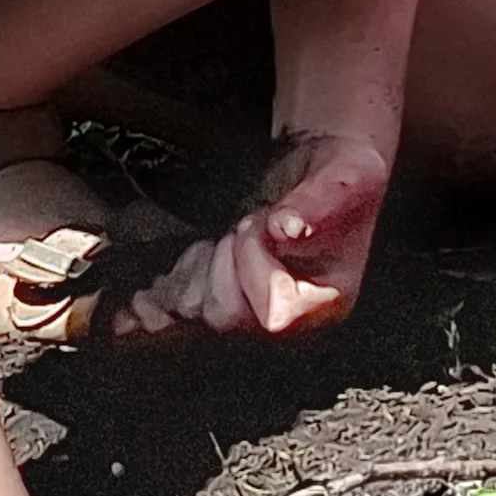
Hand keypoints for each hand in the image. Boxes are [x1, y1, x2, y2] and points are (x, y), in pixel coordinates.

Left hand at [116, 131, 387, 339]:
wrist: (319, 171)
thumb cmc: (342, 178)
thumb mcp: (350, 177)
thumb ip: (323, 203)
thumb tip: (288, 229)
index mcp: (325, 303)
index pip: (274, 316)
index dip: (255, 266)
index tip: (261, 222)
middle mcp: (286, 323)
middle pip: (224, 317)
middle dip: (220, 262)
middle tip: (240, 227)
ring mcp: (247, 319)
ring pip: (189, 315)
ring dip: (188, 271)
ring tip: (216, 240)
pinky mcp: (214, 306)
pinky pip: (167, 318)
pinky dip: (150, 297)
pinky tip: (145, 287)